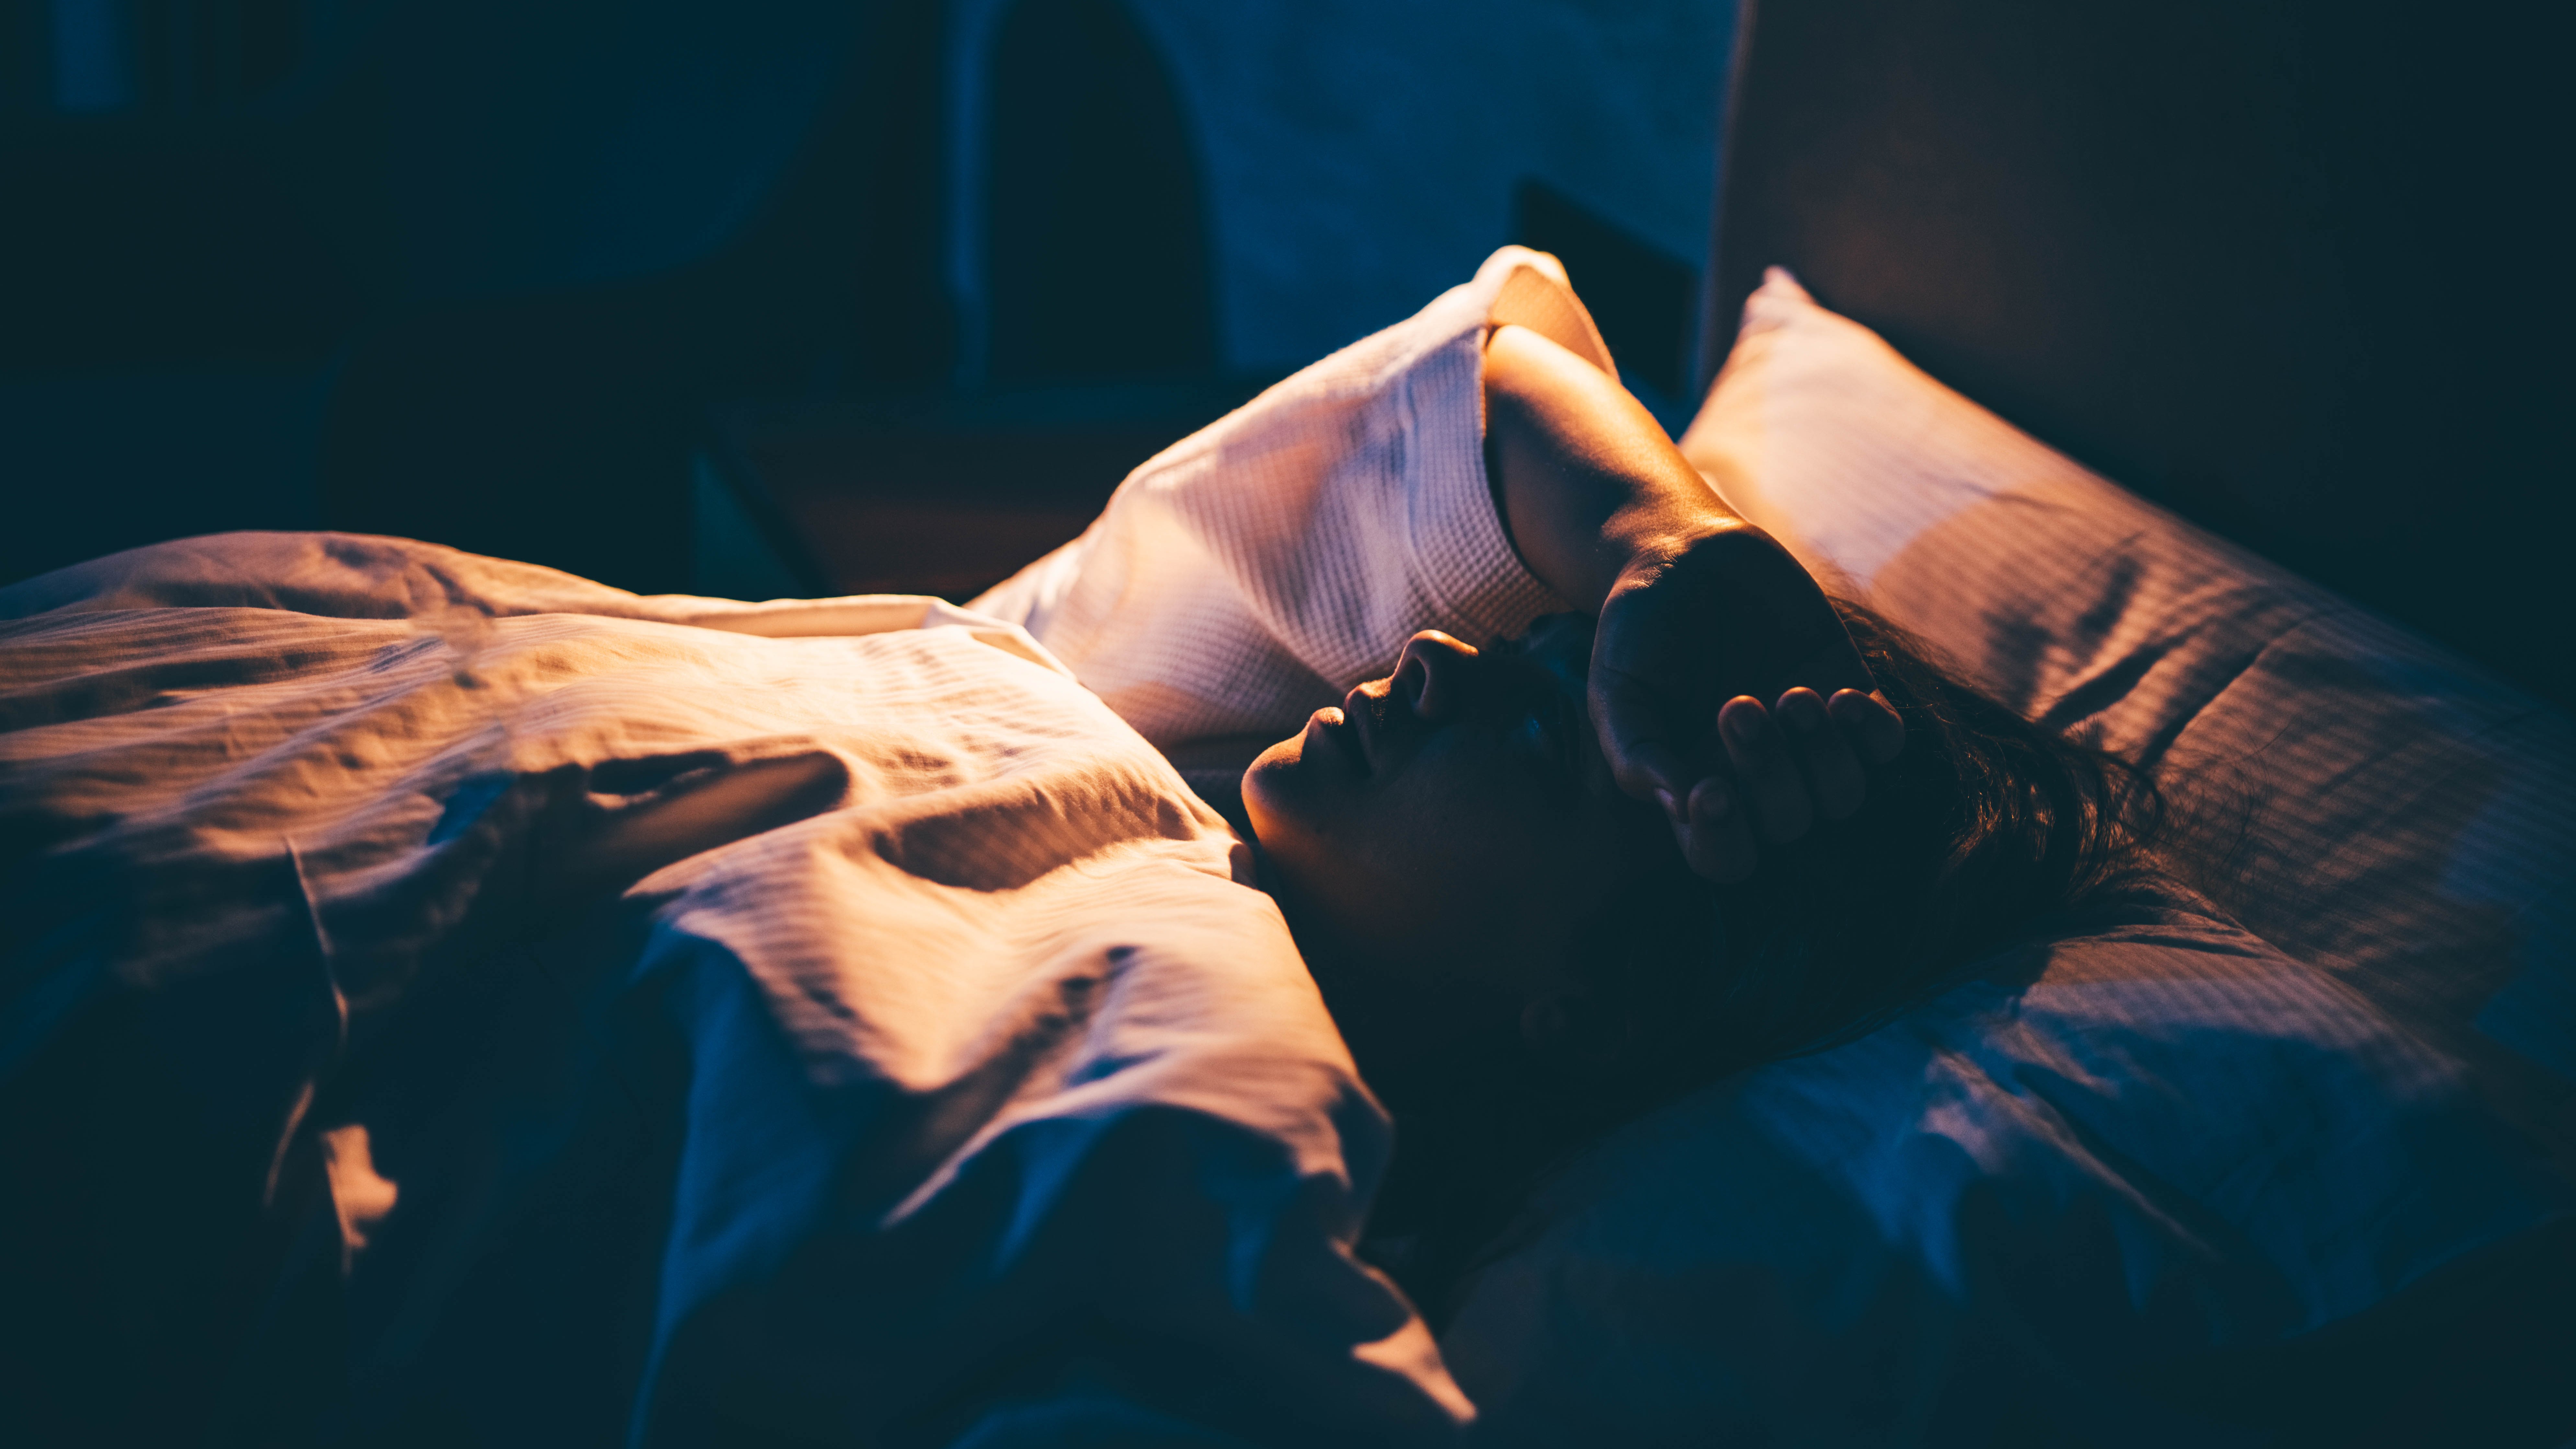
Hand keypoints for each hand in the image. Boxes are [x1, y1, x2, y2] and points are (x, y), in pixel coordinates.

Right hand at [1589, 526, 1906, 882]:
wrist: (1686, 553)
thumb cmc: (1639, 627)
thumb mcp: (1616, 685)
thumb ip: (1634, 749)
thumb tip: (1679, 805)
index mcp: (1697, 788)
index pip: (1721, 856)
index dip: (1724, 840)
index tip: (1712, 790)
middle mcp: (1757, 779)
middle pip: (1788, 827)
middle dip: (1769, 773)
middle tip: (1737, 704)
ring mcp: (1809, 742)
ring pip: (1843, 797)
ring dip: (1823, 755)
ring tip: (1790, 695)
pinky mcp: (1849, 696)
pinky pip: (1886, 748)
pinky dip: (1871, 733)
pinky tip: (1841, 695)